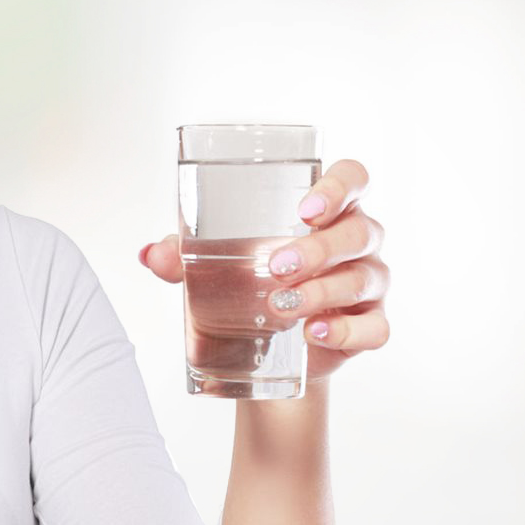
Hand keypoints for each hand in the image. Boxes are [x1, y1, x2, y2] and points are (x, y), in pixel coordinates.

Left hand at [138, 158, 390, 380]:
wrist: (268, 347)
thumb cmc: (250, 281)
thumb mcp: (215, 263)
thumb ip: (184, 255)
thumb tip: (149, 255)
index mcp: (328, 209)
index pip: (353, 178)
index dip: (338, 186)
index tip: (305, 209)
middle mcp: (358, 240)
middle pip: (359, 231)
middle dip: (318, 248)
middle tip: (276, 266)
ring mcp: (370, 282)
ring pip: (364, 278)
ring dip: (323, 291)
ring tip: (282, 307)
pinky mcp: (371, 324)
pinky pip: (375, 328)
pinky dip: (347, 331)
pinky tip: (314, 334)